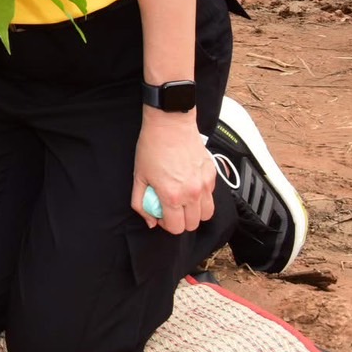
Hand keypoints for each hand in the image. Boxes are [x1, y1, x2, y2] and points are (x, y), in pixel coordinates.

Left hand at [132, 108, 214, 234]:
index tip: (160, 215)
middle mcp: (192, 193)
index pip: (176, 228)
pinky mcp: (212, 174)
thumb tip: (151, 221)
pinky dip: (202, 197)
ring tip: (182, 201)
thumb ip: (141, 203)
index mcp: (172, 195)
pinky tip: (189, 185)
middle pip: (193, 225)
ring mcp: (205, 184)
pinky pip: (211, 196)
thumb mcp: (138, 177)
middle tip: (170, 208)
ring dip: (195, 212)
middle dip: (180, 221)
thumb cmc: (152, 147)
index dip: (166, 225)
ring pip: (207, 214)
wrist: (169, 124)